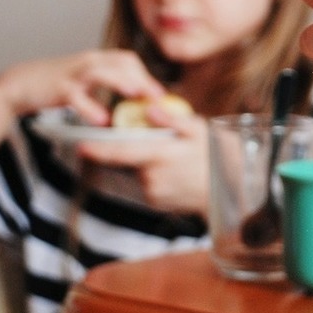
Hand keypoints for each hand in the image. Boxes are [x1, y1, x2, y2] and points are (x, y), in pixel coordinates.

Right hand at [0, 49, 163, 125]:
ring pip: (100, 72)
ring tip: (134, 94)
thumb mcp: (86, 79)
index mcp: (97, 60)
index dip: (146, 74)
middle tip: (156, 97)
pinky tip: (101, 119)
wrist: (22, 82)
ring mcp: (74, 73)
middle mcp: (88, 62)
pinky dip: (89, 107)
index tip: (158, 93)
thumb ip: (107, 82)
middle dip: (141, 77)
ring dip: (119, 81)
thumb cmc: (58, 83)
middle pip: (120, 62)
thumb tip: (134, 94)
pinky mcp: (59, 87)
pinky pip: (76, 96)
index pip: (128, 60)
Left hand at [77, 108, 209, 214]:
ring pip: (140, 171)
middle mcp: (152, 177)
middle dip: (140, 150)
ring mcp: (154, 193)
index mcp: (160, 155)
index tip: (81, 146)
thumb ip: (171, 120)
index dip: (100, 150)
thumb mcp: (199, 130)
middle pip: (131, 159)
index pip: (122, 152)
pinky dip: (156, 175)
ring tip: (178, 160)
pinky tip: (177, 173)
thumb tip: (150, 110)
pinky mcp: (156, 202)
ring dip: (150, 162)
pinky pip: (148, 183)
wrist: (230, 190)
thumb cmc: (216, 155)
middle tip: (168, 147)